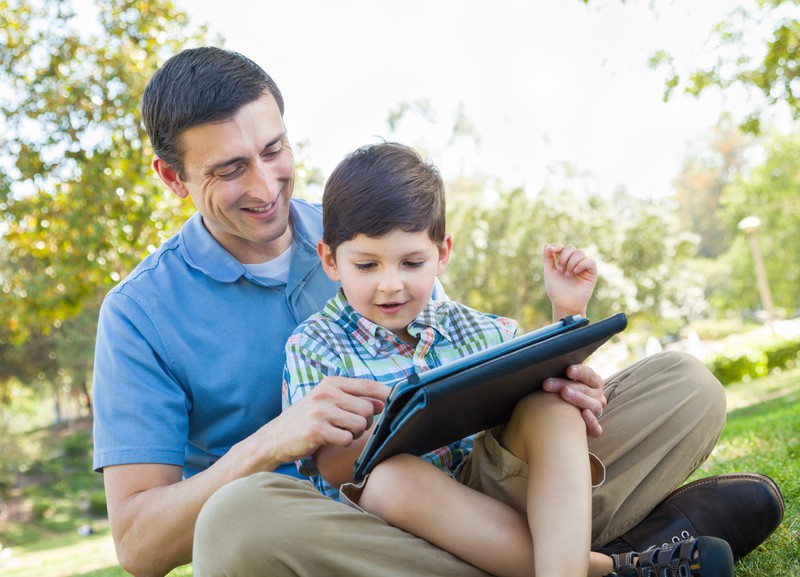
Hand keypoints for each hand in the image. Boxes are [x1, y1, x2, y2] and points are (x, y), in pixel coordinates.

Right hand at [241, 377, 389, 472]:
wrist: (274, 439)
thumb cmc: (305, 420)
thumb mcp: (327, 403)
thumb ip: (354, 401)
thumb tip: (381, 403)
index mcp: (331, 383)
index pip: (368, 385)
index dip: (387, 393)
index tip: (400, 400)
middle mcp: (326, 393)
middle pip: (368, 409)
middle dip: (364, 422)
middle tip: (348, 427)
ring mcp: (321, 411)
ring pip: (360, 424)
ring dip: (354, 434)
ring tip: (337, 433)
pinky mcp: (316, 430)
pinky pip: (347, 439)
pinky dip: (343, 443)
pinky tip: (330, 441)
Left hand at [542, 364, 605, 436]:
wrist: (561, 417)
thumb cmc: (559, 393)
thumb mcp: (562, 381)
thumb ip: (559, 374)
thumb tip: (543, 365)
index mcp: (593, 382)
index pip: (588, 374)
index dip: (579, 371)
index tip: (568, 370)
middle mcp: (597, 396)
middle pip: (584, 389)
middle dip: (564, 384)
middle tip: (547, 384)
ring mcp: (596, 412)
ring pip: (592, 405)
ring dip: (578, 399)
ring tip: (563, 393)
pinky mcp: (593, 429)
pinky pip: (596, 427)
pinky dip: (591, 421)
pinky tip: (584, 414)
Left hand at [543, 243, 597, 319]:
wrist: (564, 304)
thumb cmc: (557, 290)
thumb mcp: (549, 272)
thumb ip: (547, 258)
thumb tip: (546, 244)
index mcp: (564, 260)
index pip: (562, 247)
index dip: (556, 246)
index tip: (550, 250)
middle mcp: (574, 261)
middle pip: (571, 248)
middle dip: (563, 257)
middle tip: (560, 270)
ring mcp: (583, 266)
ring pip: (580, 253)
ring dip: (571, 262)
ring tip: (568, 274)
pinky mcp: (591, 272)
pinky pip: (590, 261)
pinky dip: (582, 264)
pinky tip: (576, 272)